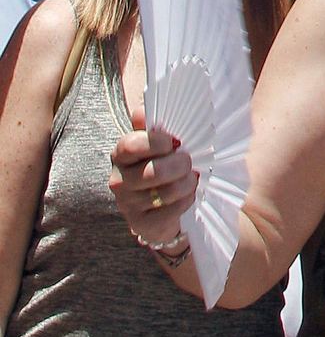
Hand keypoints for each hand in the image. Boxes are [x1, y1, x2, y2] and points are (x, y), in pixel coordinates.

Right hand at [109, 115, 198, 249]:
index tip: (174, 141)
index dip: (155, 142)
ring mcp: (128, 205)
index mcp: (120, 155)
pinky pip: (171, 212)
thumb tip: (140, 111)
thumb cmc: (159, 165)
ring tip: (192, 177)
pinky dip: (186, 200)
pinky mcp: (142, 224)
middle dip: (179, 165)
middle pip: (152, 172)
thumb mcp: (155, 144)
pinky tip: (188, 194)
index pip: (130, 146)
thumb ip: (151, 126)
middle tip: (188, 161)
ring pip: (166, 192)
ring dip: (186, 183)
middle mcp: (119, 181)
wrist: (157, 207)